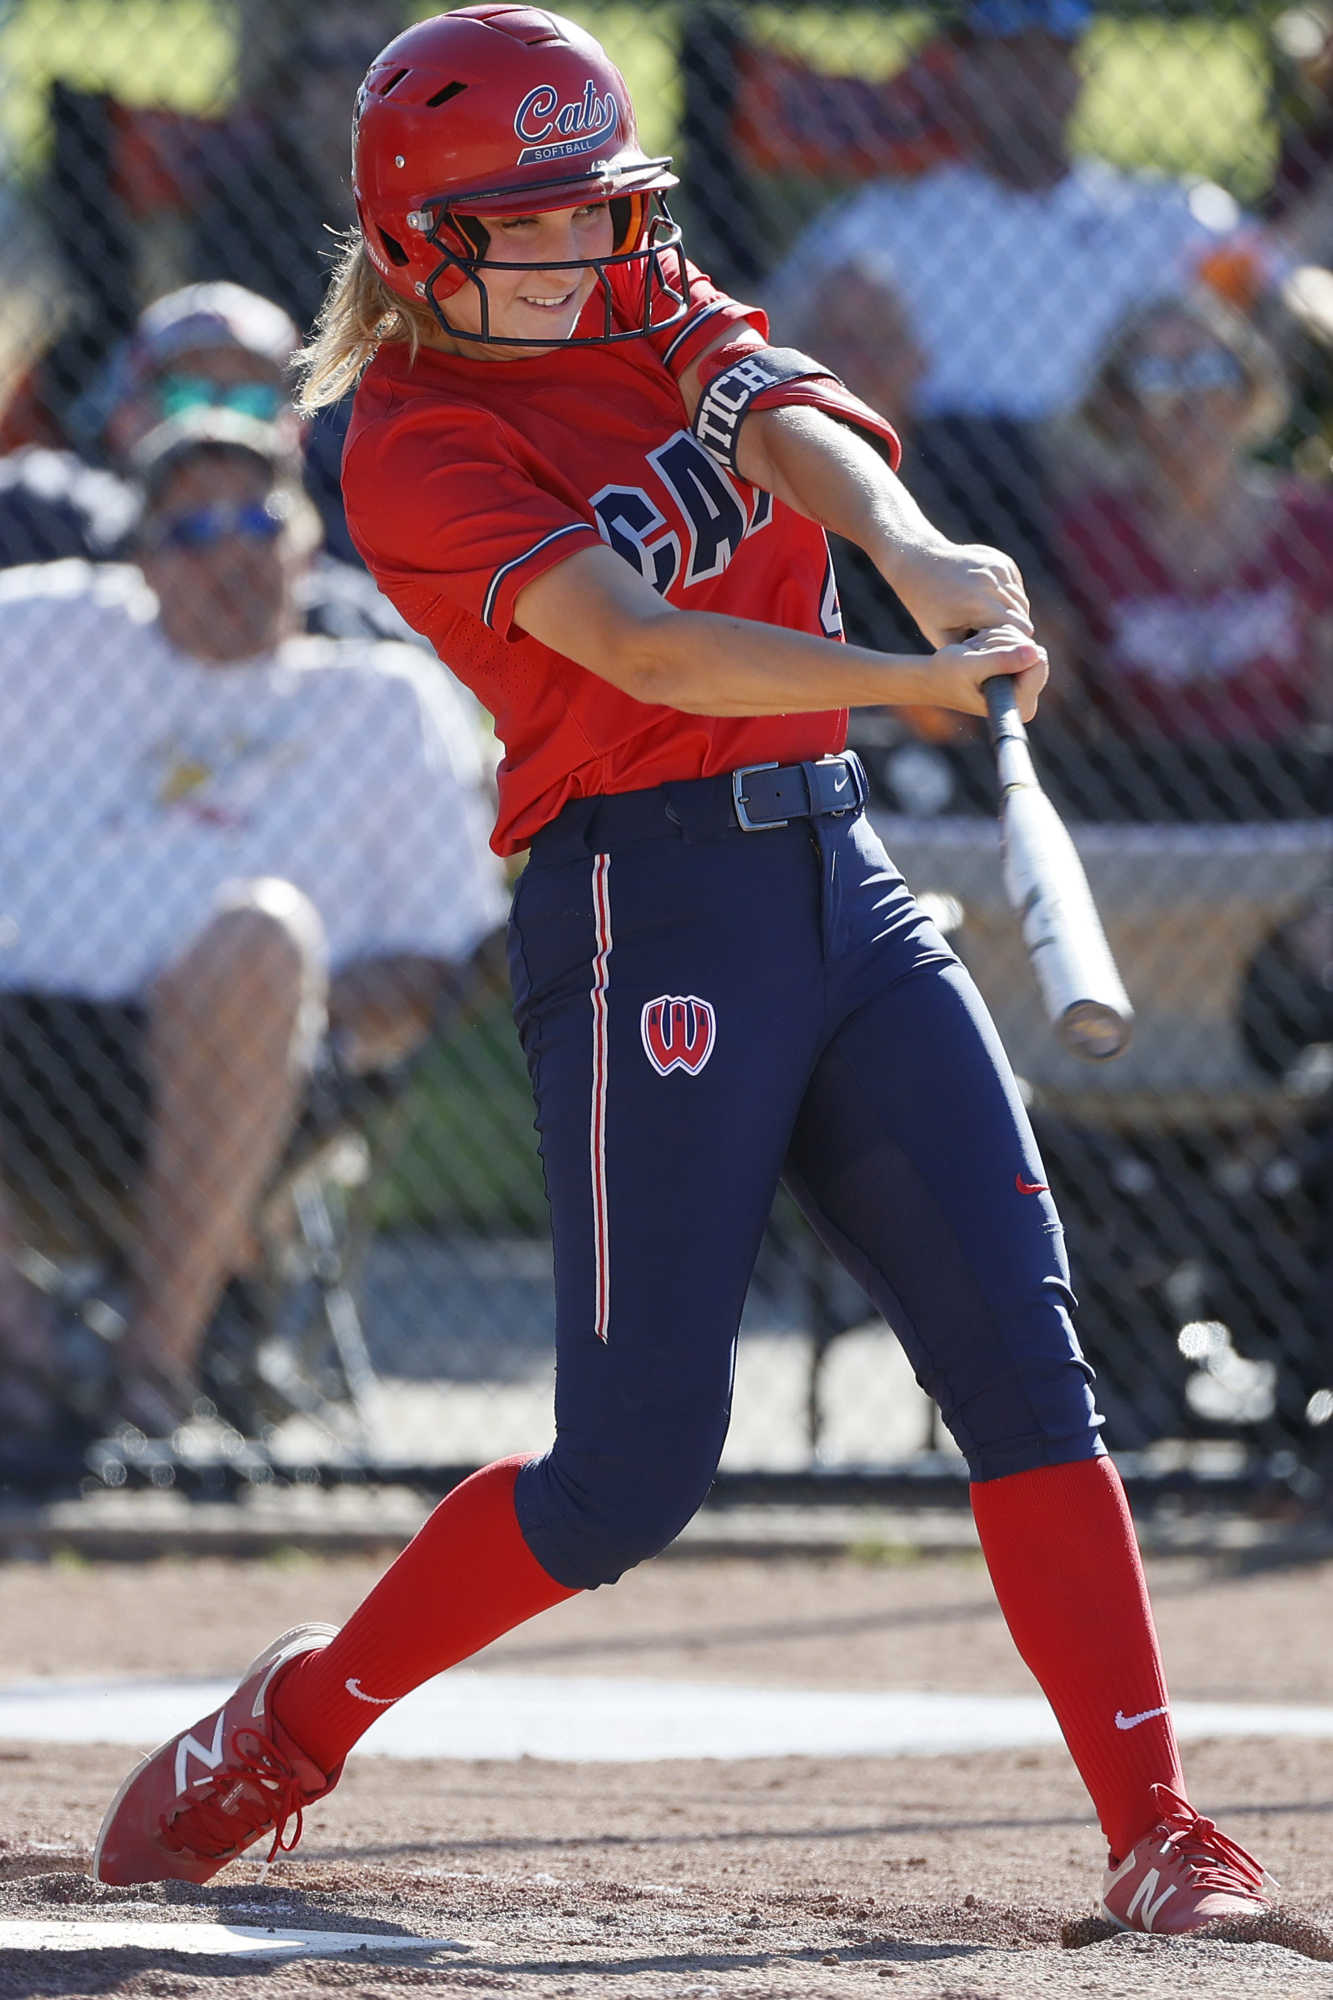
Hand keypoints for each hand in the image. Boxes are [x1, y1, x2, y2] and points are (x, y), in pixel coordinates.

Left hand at [879, 539, 1032, 648]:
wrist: (919, 563)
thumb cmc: (927, 606)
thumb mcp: (941, 637)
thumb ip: (971, 652)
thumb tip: (1000, 667)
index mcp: (979, 604)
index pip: (1018, 631)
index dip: (1009, 644)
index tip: (997, 652)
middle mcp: (992, 582)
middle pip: (1021, 617)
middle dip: (1010, 631)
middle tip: (991, 641)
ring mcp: (998, 567)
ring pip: (1021, 602)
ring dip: (1010, 614)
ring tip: (987, 623)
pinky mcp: (1001, 560)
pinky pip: (1015, 587)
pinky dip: (1006, 598)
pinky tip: (987, 603)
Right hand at [915, 624, 1047, 719]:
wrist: (933, 679)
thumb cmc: (947, 674)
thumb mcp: (970, 665)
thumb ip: (1001, 661)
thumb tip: (1035, 653)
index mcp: (1019, 706)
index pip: (1038, 661)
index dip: (1012, 647)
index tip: (986, 653)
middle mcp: (1026, 700)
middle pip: (1034, 652)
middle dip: (1005, 644)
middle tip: (977, 653)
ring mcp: (1023, 689)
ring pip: (1026, 644)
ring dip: (998, 641)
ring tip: (975, 654)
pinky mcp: (1018, 677)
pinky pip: (1020, 644)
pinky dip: (999, 640)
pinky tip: (980, 652)